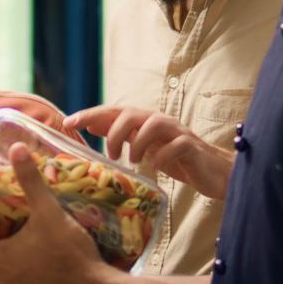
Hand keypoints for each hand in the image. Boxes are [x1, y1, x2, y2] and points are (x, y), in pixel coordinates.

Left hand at [0, 143, 122, 283]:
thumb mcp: (48, 211)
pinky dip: (24, 268)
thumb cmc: (66, 251)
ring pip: (3, 273)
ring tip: (18, 235)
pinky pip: (22, 281)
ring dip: (6, 257)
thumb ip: (30, 181)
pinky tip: (40, 253)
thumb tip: (16, 147)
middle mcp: (4, 278)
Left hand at [65, 105, 233, 199]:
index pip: (113, 112)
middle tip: (109, 154)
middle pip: (130, 113)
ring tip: (133, 161)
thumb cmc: (177, 160)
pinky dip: (162, 156)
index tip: (68, 122)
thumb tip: (92, 124)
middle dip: (113, 131)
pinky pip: (176, 145)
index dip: (90, 114)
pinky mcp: (191, 147)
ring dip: (137, 142)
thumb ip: (122, 135)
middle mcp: (159, 122)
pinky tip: (155, 167)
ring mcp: (177, 132)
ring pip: (153, 124)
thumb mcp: (144, 147)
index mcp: (145, 121)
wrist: (214, 172)